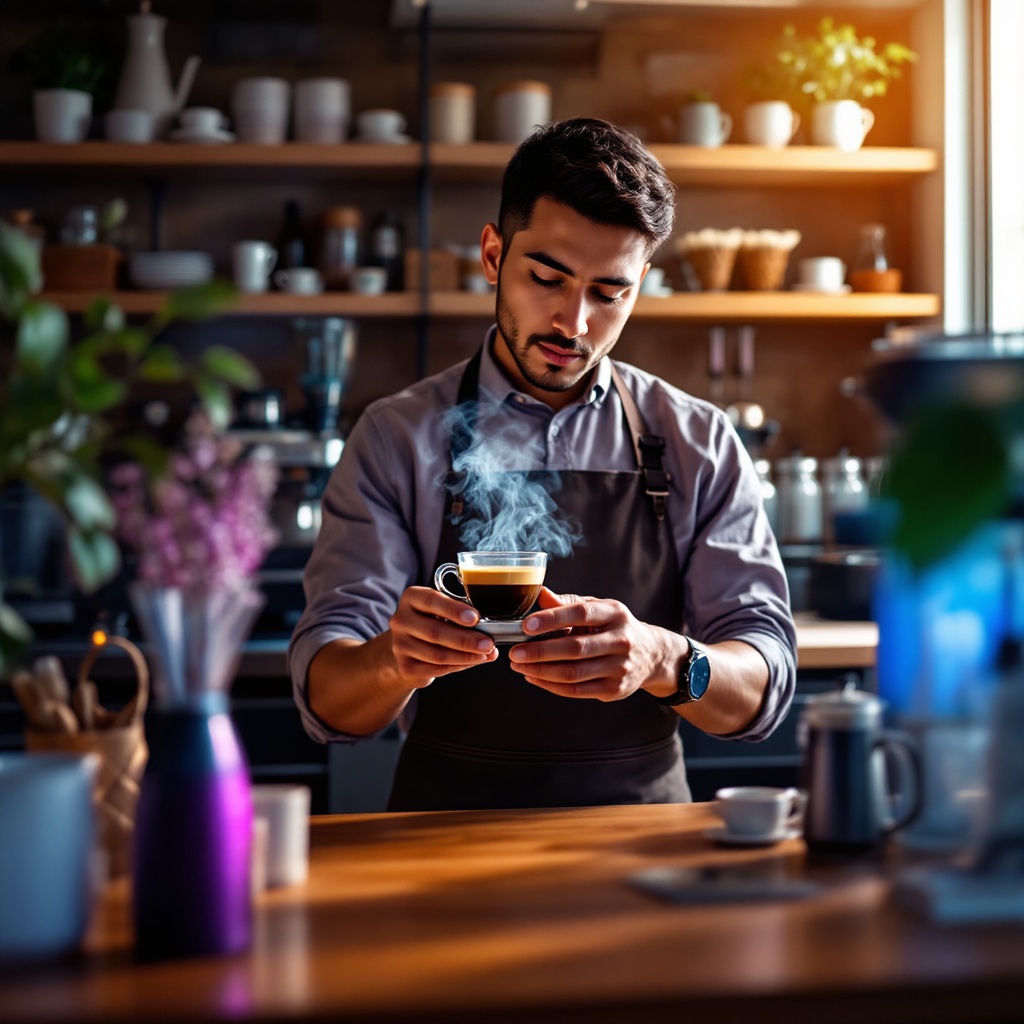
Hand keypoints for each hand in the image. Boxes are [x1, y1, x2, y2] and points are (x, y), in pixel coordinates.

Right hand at [388, 586, 497, 686]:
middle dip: (466, 639)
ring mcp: (399, 644)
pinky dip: (458, 666)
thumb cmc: (430, 624)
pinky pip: (436, 668)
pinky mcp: (404, 666)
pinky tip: (471, 661)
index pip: (431, 601)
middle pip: (435, 631)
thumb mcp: (441, 613)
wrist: (405, 649)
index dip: (454, 610)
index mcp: (411, 598)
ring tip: (484, 655)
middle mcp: (400, 619)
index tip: (475, 618)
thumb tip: (489, 634)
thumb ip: (461, 619)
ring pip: (437, 654)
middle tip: (488, 643)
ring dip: (465, 656)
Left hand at [507, 588, 663, 700]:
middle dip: (540, 651)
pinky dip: (550, 685)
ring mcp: (620, 667)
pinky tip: (533, 677)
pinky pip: (576, 690)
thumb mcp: (598, 608)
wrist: (650, 654)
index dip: (552, 619)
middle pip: (575, 648)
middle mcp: (621, 640)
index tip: (526, 625)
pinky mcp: (614, 689)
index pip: (581, 614)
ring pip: (574, 673)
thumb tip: (541, 594)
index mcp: (615, 614)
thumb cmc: (614, 627)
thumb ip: (568, 603)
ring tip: (519, 665)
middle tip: (515, 652)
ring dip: (541, 670)